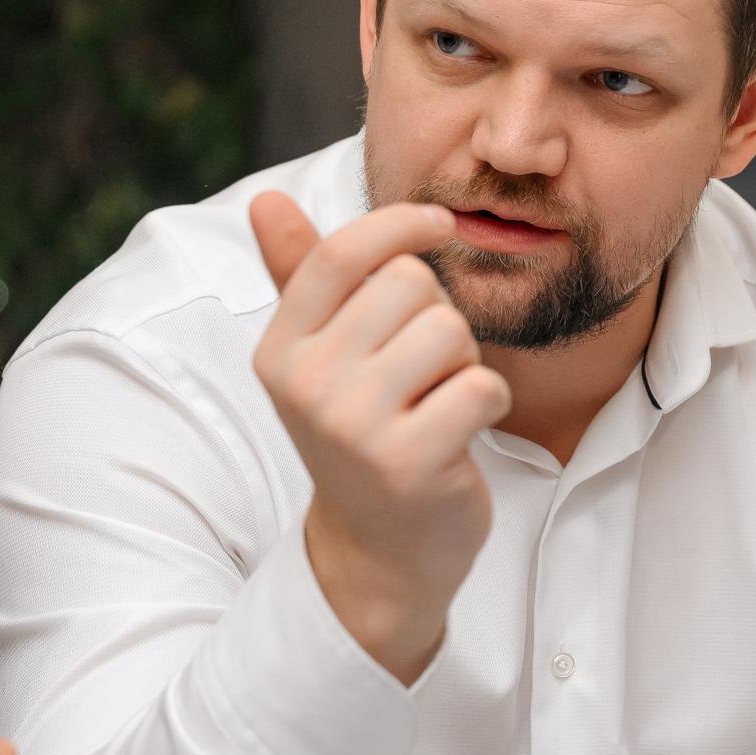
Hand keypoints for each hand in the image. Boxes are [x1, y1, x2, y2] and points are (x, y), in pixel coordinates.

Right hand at [250, 192, 511, 682]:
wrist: (378, 554)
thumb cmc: (361, 437)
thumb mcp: (320, 360)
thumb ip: (300, 278)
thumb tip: (266, 200)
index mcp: (281, 350)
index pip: (340, 253)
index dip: (400, 224)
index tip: (440, 225)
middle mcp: (308, 384)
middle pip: (410, 284)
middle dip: (438, 317)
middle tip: (423, 374)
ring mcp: (356, 425)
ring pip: (450, 330)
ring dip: (465, 363)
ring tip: (438, 404)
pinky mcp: (410, 461)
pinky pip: (482, 387)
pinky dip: (489, 405)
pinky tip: (460, 436)